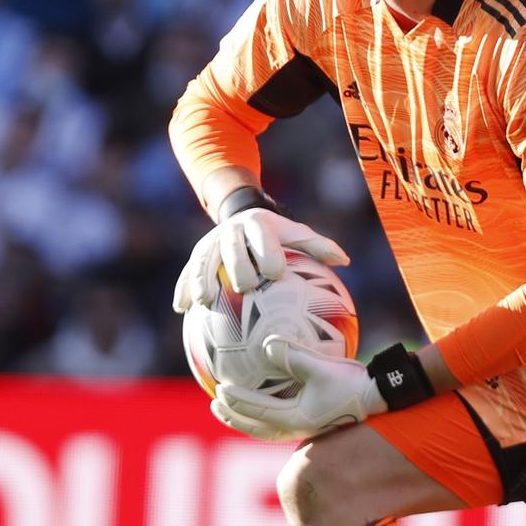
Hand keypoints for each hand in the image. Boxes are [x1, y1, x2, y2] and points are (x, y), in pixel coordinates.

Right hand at [172, 208, 347, 312]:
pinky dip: (183, 288)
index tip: (274, 273)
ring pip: (203, 259)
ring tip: (204, 302)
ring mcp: (211, 241)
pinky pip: (187, 271)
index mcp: (258, 224)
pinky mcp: (197, 254)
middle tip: (245, 288)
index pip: (263, 237)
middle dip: (237, 266)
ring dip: (201, 279)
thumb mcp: (297, 234)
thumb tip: (345, 260)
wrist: (243, 216)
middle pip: (232, 248)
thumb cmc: (278, 235)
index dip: (267, 252)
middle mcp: (231, 230)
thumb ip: (319, 246)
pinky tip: (181, 309)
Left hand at [214, 336, 385, 439]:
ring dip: (247, 419)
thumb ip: (293, 356)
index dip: (236, 403)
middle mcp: (297, 427)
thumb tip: (267, 342)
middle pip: (257, 427)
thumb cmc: (353, 383)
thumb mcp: (322, 368)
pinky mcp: (313, 420)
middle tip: (215, 402)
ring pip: (267, 428)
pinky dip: (265, 413)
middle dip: (234, 417)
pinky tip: (266, 397)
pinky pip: (280, 419)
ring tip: (231, 408)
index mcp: (295, 419)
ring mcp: (305, 426)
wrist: (381, 396)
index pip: (257, 412)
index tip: (218, 390)